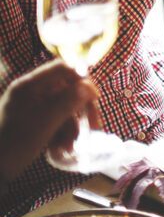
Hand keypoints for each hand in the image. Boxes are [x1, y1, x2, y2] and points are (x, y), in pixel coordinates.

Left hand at [0, 61, 99, 180]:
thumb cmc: (15, 143)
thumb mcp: (45, 122)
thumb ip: (68, 101)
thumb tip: (89, 85)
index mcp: (29, 86)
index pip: (62, 69)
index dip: (81, 79)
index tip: (95, 97)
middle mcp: (31, 92)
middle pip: (67, 90)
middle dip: (81, 109)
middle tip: (94, 125)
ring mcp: (32, 107)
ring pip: (64, 108)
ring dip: (72, 126)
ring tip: (70, 145)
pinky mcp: (33, 121)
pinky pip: (56, 120)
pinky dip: (63, 133)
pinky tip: (62, 147)